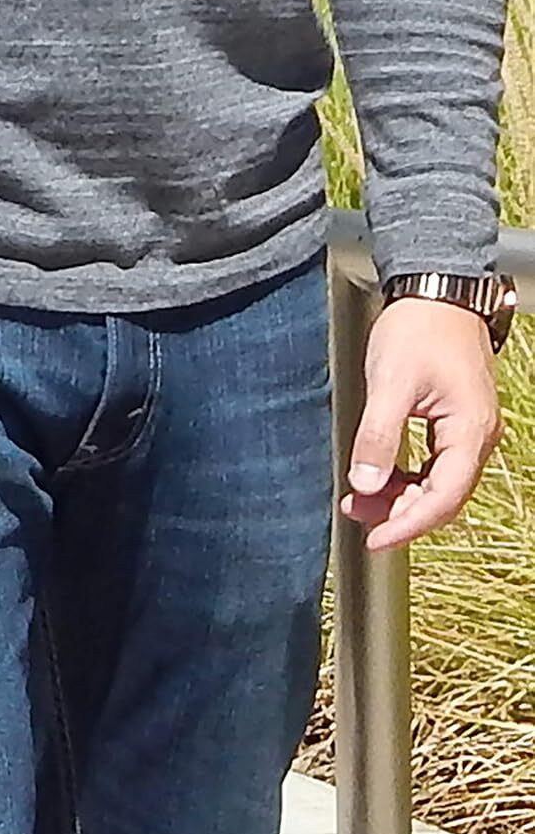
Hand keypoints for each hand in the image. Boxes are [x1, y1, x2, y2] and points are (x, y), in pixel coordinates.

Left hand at [340, 298, 502, 551]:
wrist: (435, 292)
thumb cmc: (419, 329)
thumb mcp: (390, 385)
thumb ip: (379, 437)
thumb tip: (367, 483)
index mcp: (469, 430)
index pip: (444, 497)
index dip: (408, 525)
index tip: (375, 541)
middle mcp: (476, 436)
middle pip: (443, 497)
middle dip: (400, 514)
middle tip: (357, 516)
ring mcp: (467, 431)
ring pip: (437, 485)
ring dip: (399, 498)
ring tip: (359, 499)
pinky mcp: (453, 424)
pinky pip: (433, 467)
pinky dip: (404, 479)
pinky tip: (376, 477)